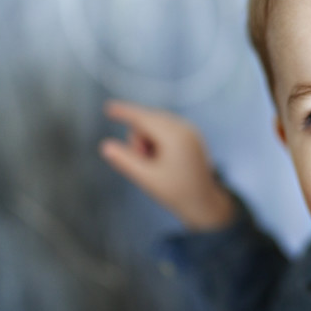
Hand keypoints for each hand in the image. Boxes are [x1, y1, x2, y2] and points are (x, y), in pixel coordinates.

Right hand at [100, 100, 235, 230]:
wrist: (205, 203)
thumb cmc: (177, 193)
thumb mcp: (147, 178)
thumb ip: (125, 161)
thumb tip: (105, 146)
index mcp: (175, 137)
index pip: (143, 118)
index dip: (124, 112)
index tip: (108, 107)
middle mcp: (185, 128)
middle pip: (148, 122)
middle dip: (139, 141)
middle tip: (145, 164)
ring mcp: (191, 130)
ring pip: (156, 126)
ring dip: (148, 143)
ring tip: (157, 166)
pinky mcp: (192, 136)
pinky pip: (166, 130)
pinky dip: (158, 142)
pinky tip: (163, 161)